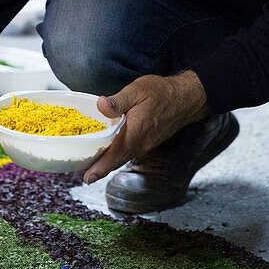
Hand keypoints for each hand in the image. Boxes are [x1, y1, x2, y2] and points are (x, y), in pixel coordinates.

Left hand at [83, 70, 207, 184]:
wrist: (184, 99)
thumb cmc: (160, 93)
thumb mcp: (137, 90)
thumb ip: (117, 101)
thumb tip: (99, 105)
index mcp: (136, 131)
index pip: (116, 153)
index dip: (101, 167)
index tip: (88, 178)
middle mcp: (140, 143)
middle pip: (117, 161)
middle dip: (99, 170)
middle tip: (84, 177)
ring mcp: (144, 145)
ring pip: (122, 158)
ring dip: (107, 164)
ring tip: (90, 167)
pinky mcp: (146, 143)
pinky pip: (128, 153)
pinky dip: (116, 157)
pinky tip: (107, 152)